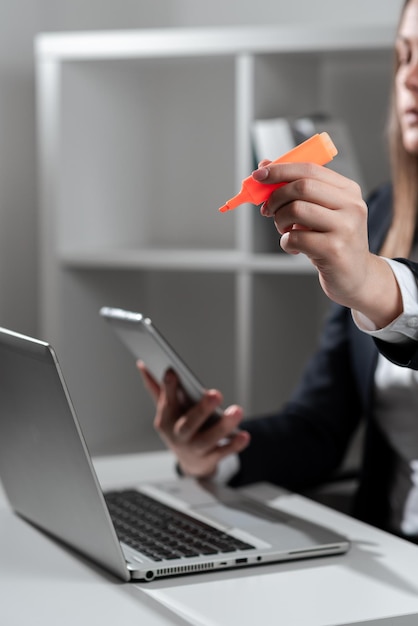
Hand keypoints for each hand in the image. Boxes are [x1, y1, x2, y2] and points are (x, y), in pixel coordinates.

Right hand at [137, 361, 249, 478]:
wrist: (190, 463)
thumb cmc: (178, 428)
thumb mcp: (167, 409)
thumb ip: (157, 388)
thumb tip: (143, 364)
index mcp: (166, 419)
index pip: (166, 402)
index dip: (168, 388)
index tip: (171, 371)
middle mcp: (178, 436)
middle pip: (188, 424)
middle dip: (201, 409)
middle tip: (216, 393)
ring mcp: (194, 449)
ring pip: (207, 439)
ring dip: (223, 426)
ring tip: (237, 411)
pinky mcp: (209, 459)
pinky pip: (222, 453)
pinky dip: (234, 445)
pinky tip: (244, 435)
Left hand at [253, 161, 401, 328]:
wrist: (356, 277)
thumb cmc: (333, 242)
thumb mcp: (321, 212)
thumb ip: (298, 190)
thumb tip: (265, 166)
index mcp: (348, 190)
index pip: (310, 169)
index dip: (280, 170)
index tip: (259, 175)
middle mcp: (351, 206)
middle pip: (302, 187)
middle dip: (276, 197)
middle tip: (268, 210)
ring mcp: (345, 228)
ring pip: (296, 210)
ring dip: (280, 220)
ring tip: (284, 231)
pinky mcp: (335, 250)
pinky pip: (296, 238)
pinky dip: (286, 243)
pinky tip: (294, 248)